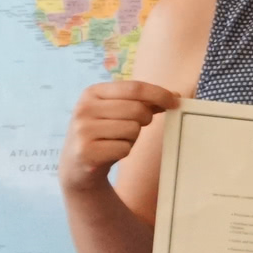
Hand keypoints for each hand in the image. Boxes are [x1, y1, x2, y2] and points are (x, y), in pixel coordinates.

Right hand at [58, 80, 178, 191]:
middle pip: (137, 109)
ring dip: (132, 138)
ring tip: (115, 140)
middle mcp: (84, 108)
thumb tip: (175, 96)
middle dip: (144, 120)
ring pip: (133, 129)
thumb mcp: (117, 112)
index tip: (175, 101)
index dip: (159, 93)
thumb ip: (142, 102)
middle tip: (132, 128)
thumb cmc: (104, 134)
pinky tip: (110, 152)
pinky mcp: (86, 151)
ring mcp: (83, 130)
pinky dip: (124, 151)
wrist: (76, 165)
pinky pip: (124, 148)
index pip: (134, 87)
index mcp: (92, 92)